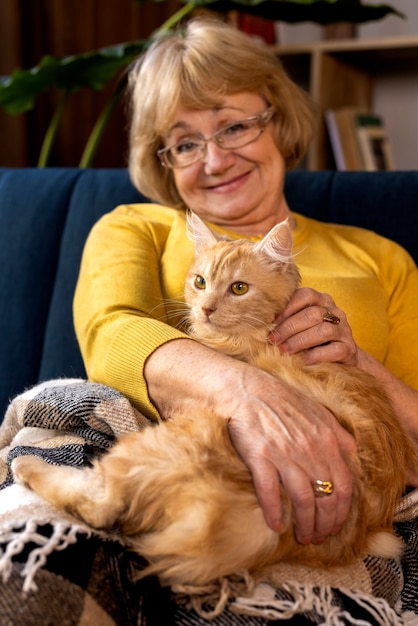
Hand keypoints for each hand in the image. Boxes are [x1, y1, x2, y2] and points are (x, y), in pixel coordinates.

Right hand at [225, 366, 355, 544]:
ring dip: (305, 524)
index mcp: (327, 440)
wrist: (245, 388)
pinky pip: (270, 492)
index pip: (344, 486)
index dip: (342, 511)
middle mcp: (309, 450)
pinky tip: (274, 525)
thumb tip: (352, 450)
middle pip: (326, 498)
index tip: (335, 524)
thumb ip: (338, 433)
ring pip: (304, 500)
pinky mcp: (260, 457)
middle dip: (325, 524)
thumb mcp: (318, 411)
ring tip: (301, 536)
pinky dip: (274, 512)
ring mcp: (285, 454)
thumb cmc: (281, 399)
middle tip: (318, 537)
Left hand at [269, 287, 357, 365]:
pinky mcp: (349, 349)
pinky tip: (302, 360)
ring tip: (283, 350)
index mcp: (322, 300)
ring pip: (323, 331)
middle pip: (312, 314)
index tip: (271, 320)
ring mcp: (344, 330)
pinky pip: (334, 350)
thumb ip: (287, 319)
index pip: (305, 295)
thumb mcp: (301, 325)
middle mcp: (335, 312)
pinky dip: (316, 355)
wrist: (341, 358)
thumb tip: (261, 324)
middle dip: (288, 327)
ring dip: (299, 341)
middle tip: (272, 339)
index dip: (287, 306)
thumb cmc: (312, 339)